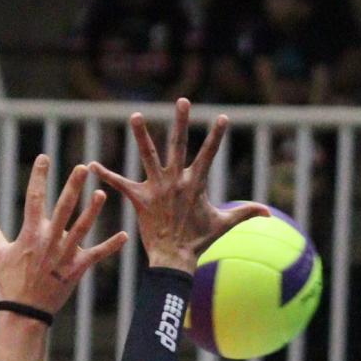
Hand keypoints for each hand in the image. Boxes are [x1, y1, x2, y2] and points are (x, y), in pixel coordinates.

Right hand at [0, 156, 126, 315]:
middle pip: (63, 208)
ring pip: (82, 228)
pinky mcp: (77, 268)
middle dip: (73, 187)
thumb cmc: (10, 281)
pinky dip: (111, 246)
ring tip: (102, 193)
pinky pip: (97, 255)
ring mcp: (65, 254)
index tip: (44, 158)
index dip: (38, 177)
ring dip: (92, 211)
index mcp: (30, 233)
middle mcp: (49, 240)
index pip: (34, 199)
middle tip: (83, 168)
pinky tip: (124, 235)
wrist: (25, 311)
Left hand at [88, 99, 269, 270]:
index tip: (222, 117)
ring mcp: (157, 189)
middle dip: (181, 122)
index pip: (209, 154)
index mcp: (196, 183)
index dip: (216, 136)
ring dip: (141, 136)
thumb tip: (269, 213)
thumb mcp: (224, 224)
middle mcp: (176, 181)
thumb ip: (245, 213)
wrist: (175, 259)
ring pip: (149, 156)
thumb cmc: (200, 242)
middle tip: (182, 100)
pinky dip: (106, 175)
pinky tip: (91, 165)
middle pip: (178, 145)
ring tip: (135, 116)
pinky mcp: (140, 199)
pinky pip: (121, 184)